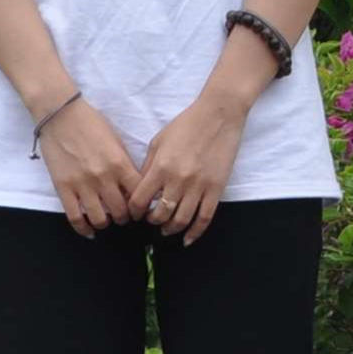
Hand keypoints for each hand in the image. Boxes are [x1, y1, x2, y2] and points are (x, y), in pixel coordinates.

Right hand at [37, 99, 142, 238]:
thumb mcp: (117, 141)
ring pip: (99, 218)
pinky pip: (74, 217)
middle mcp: (103, 177)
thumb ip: (125, 165)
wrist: (61, 115)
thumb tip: (133, 187)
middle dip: (125, 217)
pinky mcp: (63, 188)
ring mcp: (82, 184)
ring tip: (106, 220)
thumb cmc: (91, 124)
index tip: (141, 208)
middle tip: (123, 216)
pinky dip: (83, 229)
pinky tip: (89, 231)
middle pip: (121, 211)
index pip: (138, 195)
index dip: (142, 206)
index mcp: (120, 164)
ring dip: (106, 223)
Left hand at [134, 94, 246, 241]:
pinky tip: (188, 239)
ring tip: (166, 229)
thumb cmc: (186, 125)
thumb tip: (141, 189)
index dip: (134, 211)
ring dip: (171, 229)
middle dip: (152, 221)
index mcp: (161, 168)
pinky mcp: (216, 189)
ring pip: (182, 220)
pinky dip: (195, 232)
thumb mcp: (158, 141)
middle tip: (151, 220)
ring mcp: (199, 187)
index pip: (140, 200)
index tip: (134, 213)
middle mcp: (178, 180)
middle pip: (160, 214)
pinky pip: (205, 218)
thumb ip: (149, 166)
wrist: (218, 115)